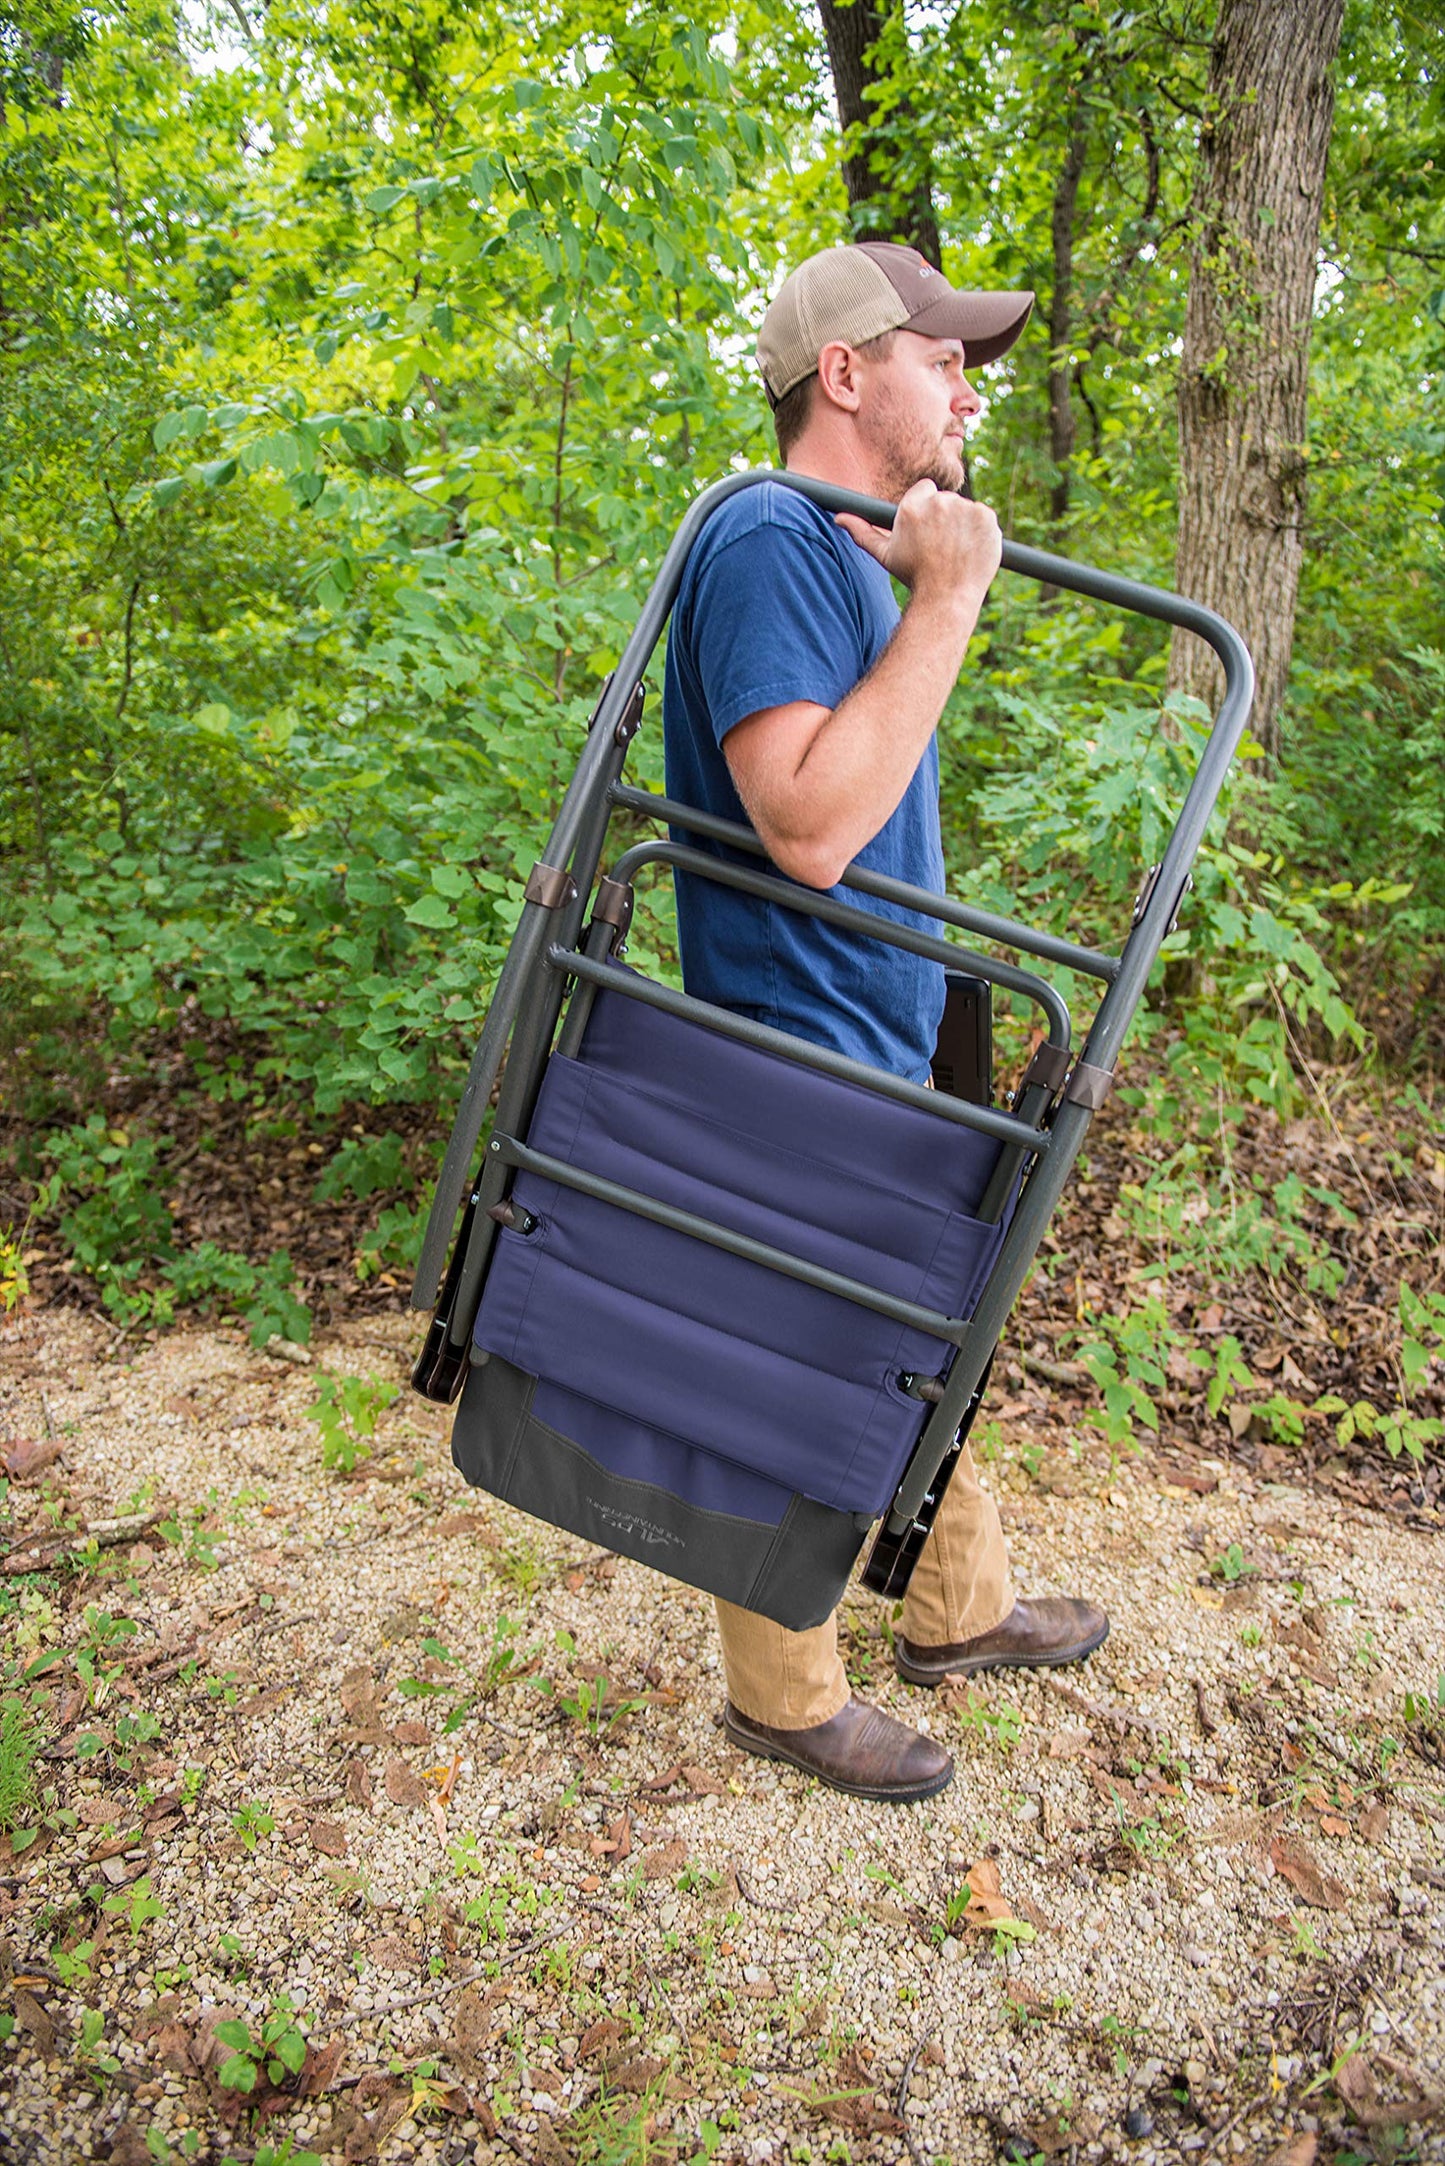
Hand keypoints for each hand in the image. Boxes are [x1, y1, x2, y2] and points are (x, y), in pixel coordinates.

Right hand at [836, 480, 1001, 609]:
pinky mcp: (986, 517)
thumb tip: (839, 518)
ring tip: (957, 551)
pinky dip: (981, 531)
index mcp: (912, 506)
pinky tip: (972, 550)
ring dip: (964, 525)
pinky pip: (984, 518)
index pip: (925, 490)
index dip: (928, 511)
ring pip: (966, 509)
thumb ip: (863, 532)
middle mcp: (939, 502)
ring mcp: (965, 509)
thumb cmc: (914, 576)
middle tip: (943, 545)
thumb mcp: (885, 554)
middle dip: (946, 518)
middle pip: (946, 500)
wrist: (946, 598)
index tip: (930, 530)